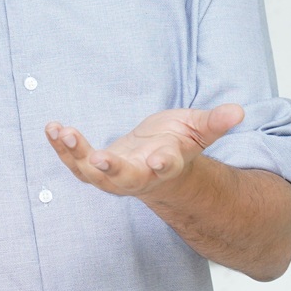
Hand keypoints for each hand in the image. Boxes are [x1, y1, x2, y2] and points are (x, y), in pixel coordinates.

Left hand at [46, 103, 244, 196]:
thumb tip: (239, 111)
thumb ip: (215, 123)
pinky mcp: (95, 168)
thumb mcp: (198, 130)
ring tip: (63, 133)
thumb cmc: (178, 143)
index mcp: (166, 165)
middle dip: (111, 170)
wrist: (156, 161)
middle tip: (99, 159)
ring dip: (76, 155)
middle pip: (124, 179)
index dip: (163, 164)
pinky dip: (62, 148)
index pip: (166, 167)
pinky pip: (75, 162)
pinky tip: (51, 128)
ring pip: (92, 174)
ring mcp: (114, 175)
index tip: (159, 159)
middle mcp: (138, 175)